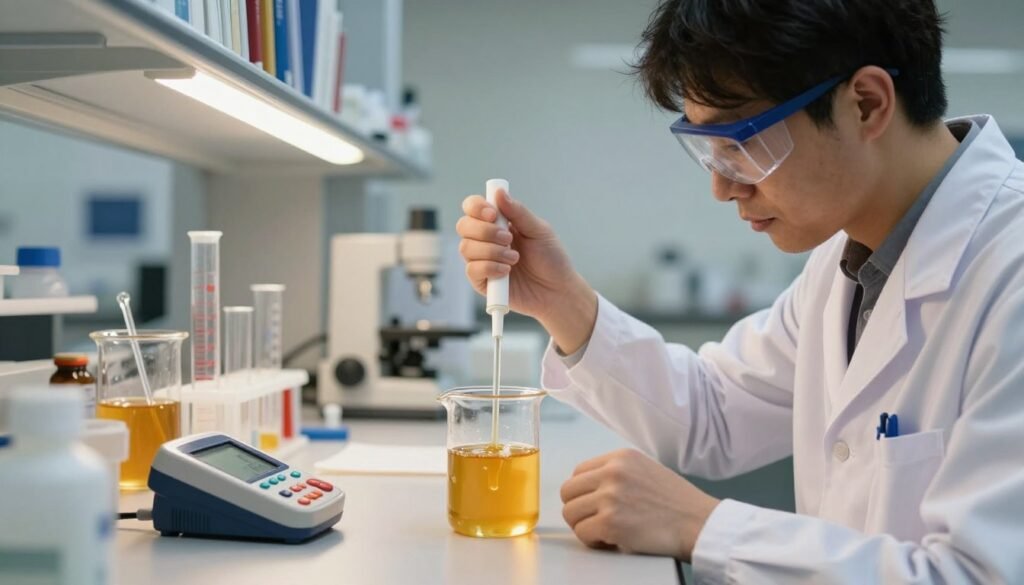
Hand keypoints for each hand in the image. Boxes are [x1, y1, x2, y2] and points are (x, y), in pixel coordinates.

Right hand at [456, 189, 596, 352]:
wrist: (557, 291)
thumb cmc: (551, 259)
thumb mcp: (539, 231)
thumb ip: (518, 212)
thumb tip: (499, 192)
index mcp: (498, 223)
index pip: (473, 207)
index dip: (477, 207)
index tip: (492, 214)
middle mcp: (485, 240)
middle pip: (464, 225)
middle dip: (485, 231)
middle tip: (508, 238)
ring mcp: (482, 260)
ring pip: (466, 247)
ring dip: (491, 251)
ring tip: (515, 258)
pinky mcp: (482, 281)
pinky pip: (472, 270)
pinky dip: (489, 268)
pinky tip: (506, 272)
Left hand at [560, 449, 719, 559]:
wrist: (698, 523)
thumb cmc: (676, 503)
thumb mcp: (645, 470)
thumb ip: (617, 473)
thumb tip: (588, 487)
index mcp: (620, 457)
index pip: (578, 472)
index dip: (583, 492)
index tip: (594, 504)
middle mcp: (613, 473)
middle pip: (568, 492)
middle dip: (579, 509)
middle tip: (595, 520)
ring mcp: (610, 497)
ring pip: (570, 513)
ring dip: (584, 526)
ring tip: (604, 531)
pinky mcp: (610, 522)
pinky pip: (582, 534)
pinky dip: (593, 541)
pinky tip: (611, 541)